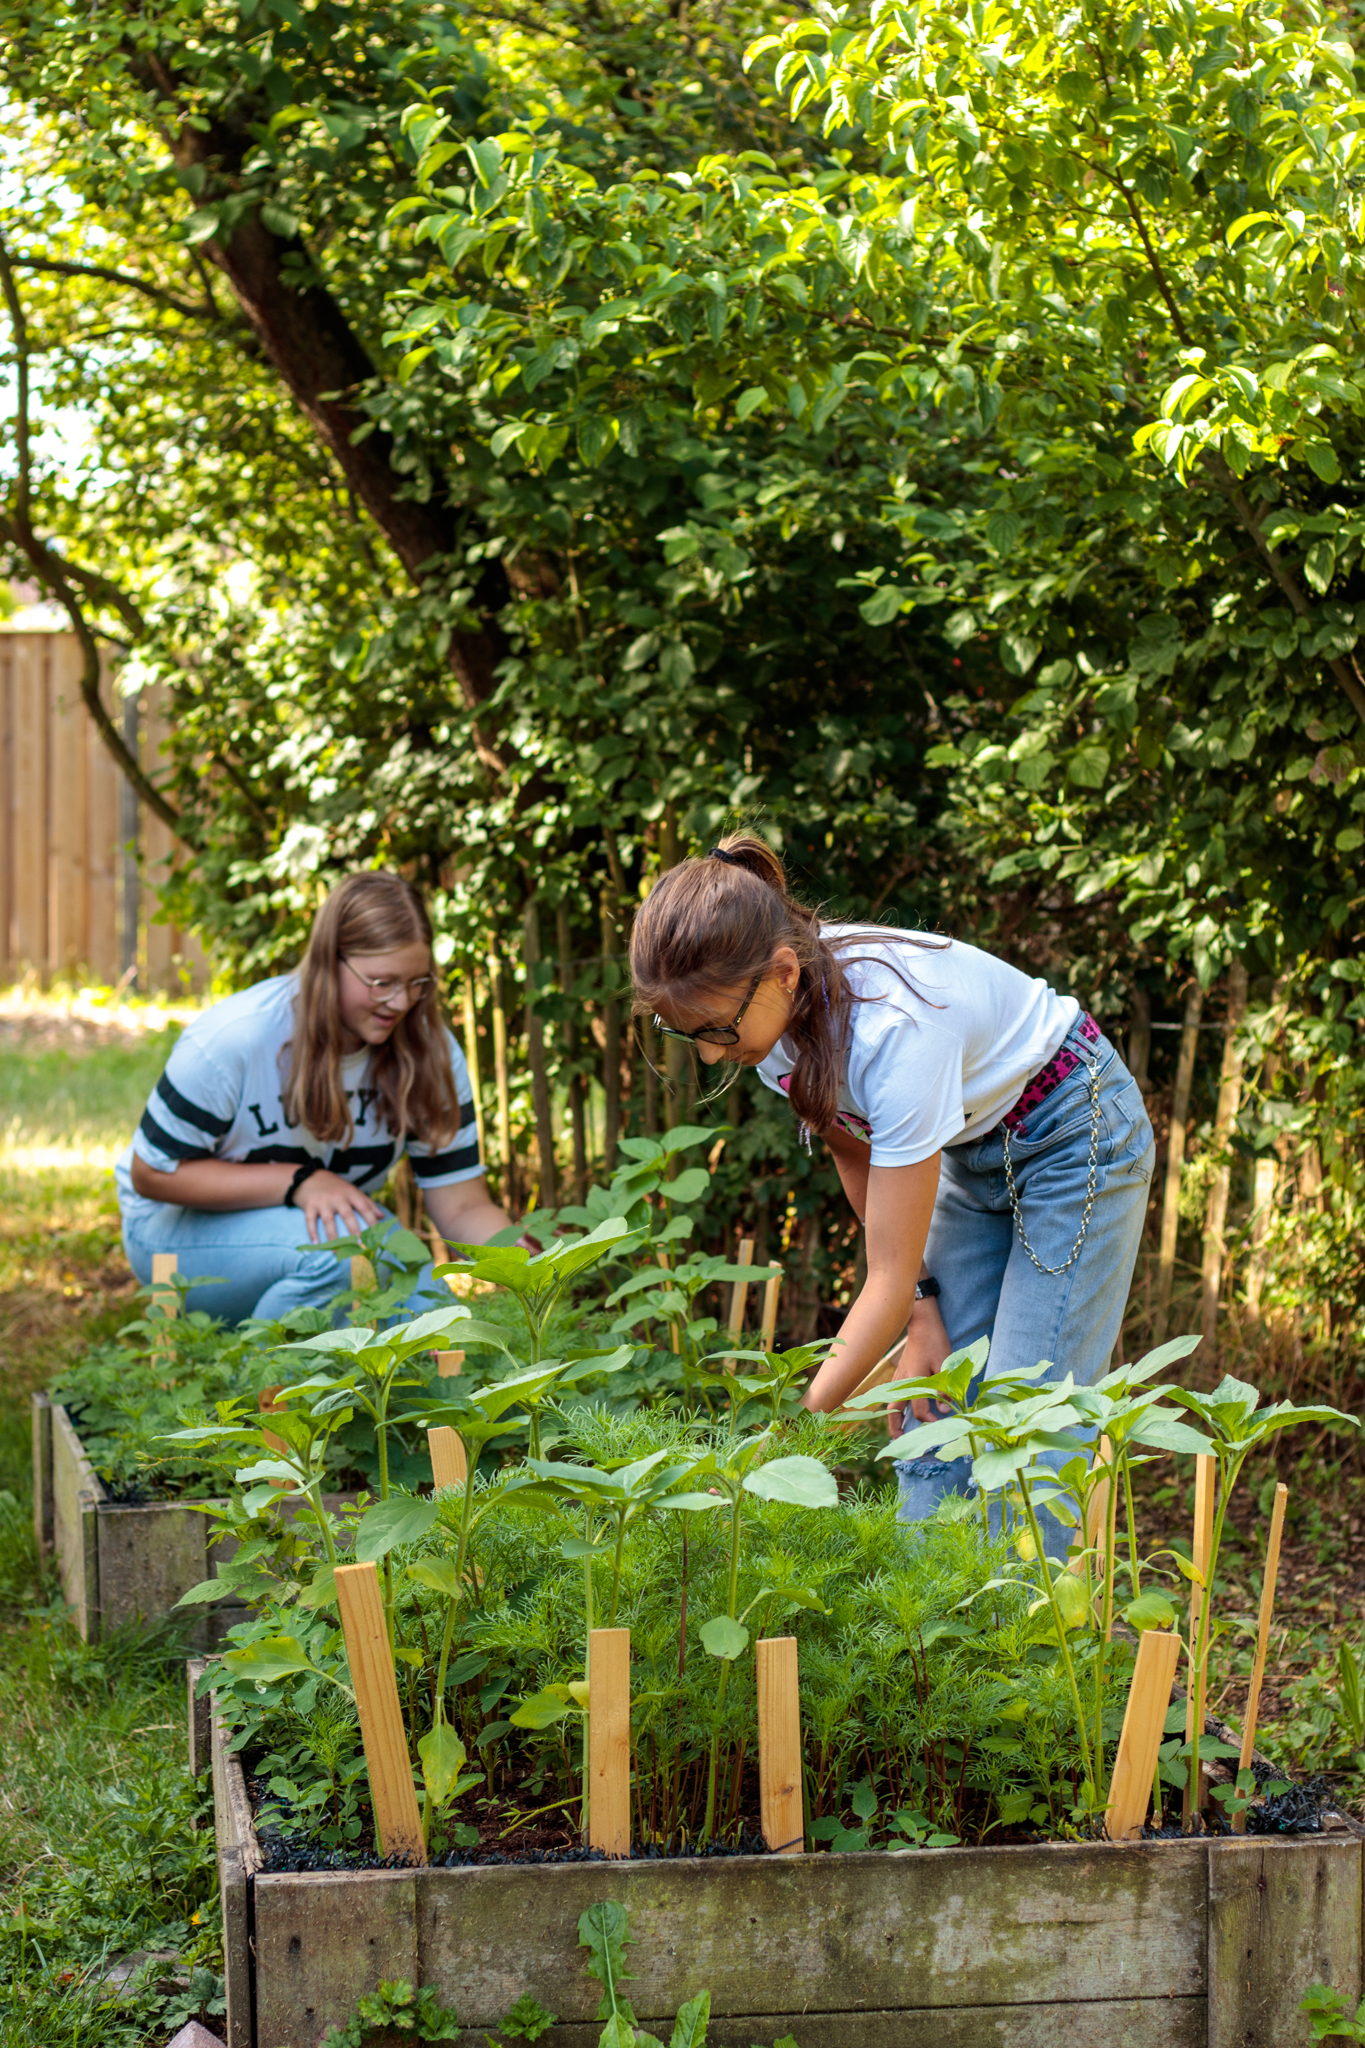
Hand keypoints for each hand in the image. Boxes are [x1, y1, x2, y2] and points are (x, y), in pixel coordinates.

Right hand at [295, 1170, 382, 1243]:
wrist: (310, 1176)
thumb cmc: (335, 1186)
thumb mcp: (352, 1190)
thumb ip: (367, 1203)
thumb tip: (382, 1217)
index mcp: (351, 1193)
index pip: (364, 1207)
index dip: (372, 1221)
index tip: (376, 1235)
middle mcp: (337, 1197)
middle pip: (347, 1215)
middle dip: (354, 1231)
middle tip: (360, 1245)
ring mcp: (322, 1201)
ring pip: (328, 1221)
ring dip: (333, 1237)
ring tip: (337, 1250)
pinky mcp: (309, 1205)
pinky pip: (310, 1221)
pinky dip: (313, 1233)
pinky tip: (317, 1244)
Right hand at [887, 1295, 952, 1437]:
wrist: (921, 1323)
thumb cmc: (934, 1342)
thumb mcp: (945, 1365)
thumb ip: (945, 1389)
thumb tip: (946, 1410)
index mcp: (914, 1381)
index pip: (919, 1410)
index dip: (930, 1419)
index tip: (941, 1423)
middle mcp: (902, 1382)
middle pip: (894, 1411)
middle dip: (895, 1428)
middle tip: (899, 1442)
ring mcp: (898, 1378)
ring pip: (890, 1404)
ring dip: (893, 1419)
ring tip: (897, 1432)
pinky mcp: (899, 1374)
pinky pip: (893, 1395)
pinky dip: (894, 1407)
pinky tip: (900, 1411)